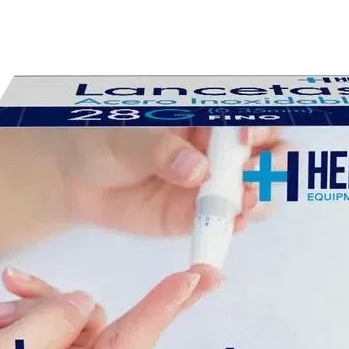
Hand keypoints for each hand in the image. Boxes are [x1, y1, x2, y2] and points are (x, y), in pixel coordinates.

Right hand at [0, 265, 219, 348]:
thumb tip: (84, 302)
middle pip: (99, 324)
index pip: (134, 347)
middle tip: (13, 298)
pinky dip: (22, 313)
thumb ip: (53, 325)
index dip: (164, 308)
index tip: (194, 278)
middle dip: (54, 309)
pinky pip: (49, 320)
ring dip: (29, 311)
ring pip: (71, 315)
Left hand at [64, 126, 287, 236]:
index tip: (248, 136)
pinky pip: (223, 224)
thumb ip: (161, 150)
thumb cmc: (103, 144)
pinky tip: (233, 224)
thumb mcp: (128, 138)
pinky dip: (233, 226)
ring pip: (253, 195)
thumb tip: (196, 168)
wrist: (77, 182)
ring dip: (258, 199)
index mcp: (206, 123)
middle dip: (271, 167)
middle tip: (253, 175)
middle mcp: (217, 155)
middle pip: (266, 159)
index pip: (248, 121)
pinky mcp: (195, 220)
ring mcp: (210, 190)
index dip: (259, 128)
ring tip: (245, 203)